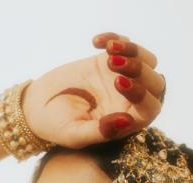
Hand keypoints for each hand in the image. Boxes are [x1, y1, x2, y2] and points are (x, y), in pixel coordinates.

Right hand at [23, 32, 167, 148]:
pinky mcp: (111, 61)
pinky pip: (125, 45)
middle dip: (138, 69)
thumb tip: (127, 121)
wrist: (38, 106)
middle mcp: (130, 101)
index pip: (149, 108)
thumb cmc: (56, 126)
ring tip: (108, 49)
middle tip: (111, 63)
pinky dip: (115, 38)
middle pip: (154, 83)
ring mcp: (123, 79)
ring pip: (147, 61)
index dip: (141, 93)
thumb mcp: (75, 134)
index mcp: (127, 122)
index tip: (118, 82)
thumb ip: (101, 132)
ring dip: (132, 51)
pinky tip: (96, 42)